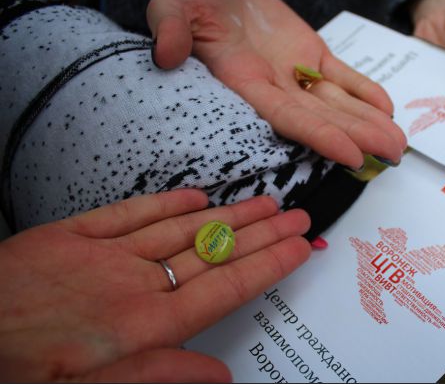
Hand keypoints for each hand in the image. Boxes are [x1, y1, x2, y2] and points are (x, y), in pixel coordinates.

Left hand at [0, 190, 310, 381]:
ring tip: (264, 201)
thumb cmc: (15, 368)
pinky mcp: (72, 235)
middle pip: (213, 252)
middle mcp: (132, 283)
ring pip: (182, 229)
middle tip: (297, 215)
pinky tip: (195, 196)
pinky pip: (130, 213)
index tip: (298, 246)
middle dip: (261, 233)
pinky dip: (166, 203)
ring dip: (228, 214)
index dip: (267, 264)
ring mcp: (105, 254)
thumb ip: (156, 374)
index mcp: (141, 325)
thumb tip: (217, 375)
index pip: (223, 288)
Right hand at [148, 0, 406, 168]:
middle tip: (395, 155)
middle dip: (358, 136)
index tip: (352, 154)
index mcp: (241, 83)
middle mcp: (273, 87)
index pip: (285, 117)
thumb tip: (166, 51)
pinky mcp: (310, 54)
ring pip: (335, 103)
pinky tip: (386, 107)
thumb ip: (170, 27)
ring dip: (368, 122)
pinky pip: (340, 76)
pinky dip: (363, 90)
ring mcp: (294, 73)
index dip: (318, 136)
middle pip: (321, 118)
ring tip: (400, 142)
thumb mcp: (173, 6)